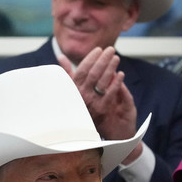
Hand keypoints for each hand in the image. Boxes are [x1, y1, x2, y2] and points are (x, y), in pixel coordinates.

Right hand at [58, 47, 141, 161]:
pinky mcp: (102, 110)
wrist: (83, 131)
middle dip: (103, 59)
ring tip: (116, 58)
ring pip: (103, 81)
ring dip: (111, 67)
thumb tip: (60, 56)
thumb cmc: (76, 105)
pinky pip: (111, 93)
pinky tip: (121, 74)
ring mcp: (92, 103)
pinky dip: (116, 82)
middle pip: (94, 73)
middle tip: (111, 50)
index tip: (99, 50)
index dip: (91, 58)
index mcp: (73, 89)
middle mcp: (81, 95)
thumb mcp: (70, 89)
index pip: (82, 69)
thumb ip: (67, 73)